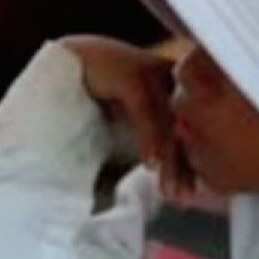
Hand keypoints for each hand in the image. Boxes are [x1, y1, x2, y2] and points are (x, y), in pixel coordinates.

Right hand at [59, 35, 194, 199]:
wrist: (67, 60)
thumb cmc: (100, 89)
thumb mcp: (130, 115)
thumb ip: (149, 132)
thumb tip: (164, 168)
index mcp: (178, 83)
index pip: (191, 128)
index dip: (190, 162)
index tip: (190, 192)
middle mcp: (170, 76)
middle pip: (184, 126)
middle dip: (183, 166)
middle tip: (183, 198)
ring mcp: (151, 72)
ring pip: (167, 122)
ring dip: (169, 160)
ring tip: (169, 190)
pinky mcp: (130, 73)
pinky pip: (144, 110)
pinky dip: (148, 139)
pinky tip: (149, 164)